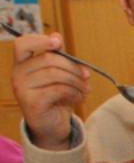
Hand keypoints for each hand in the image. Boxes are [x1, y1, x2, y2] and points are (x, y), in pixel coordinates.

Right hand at [10, 32, 89, 149]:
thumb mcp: (58, 75)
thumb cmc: (56, 98)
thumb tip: (56, 36)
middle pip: (49, 59)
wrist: (52, 126)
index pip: (23, 44)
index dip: (40, 40)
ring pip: (56, 74)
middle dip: (73, 67)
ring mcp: (22, 89)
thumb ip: (57, 57)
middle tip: (87, 77)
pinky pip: (58, 90)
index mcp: (22, 64)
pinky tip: (79, 98)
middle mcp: (17, 74)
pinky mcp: (32, 102)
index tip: (58, 43)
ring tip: (85, 89)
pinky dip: (74, 93)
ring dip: (77, 82)